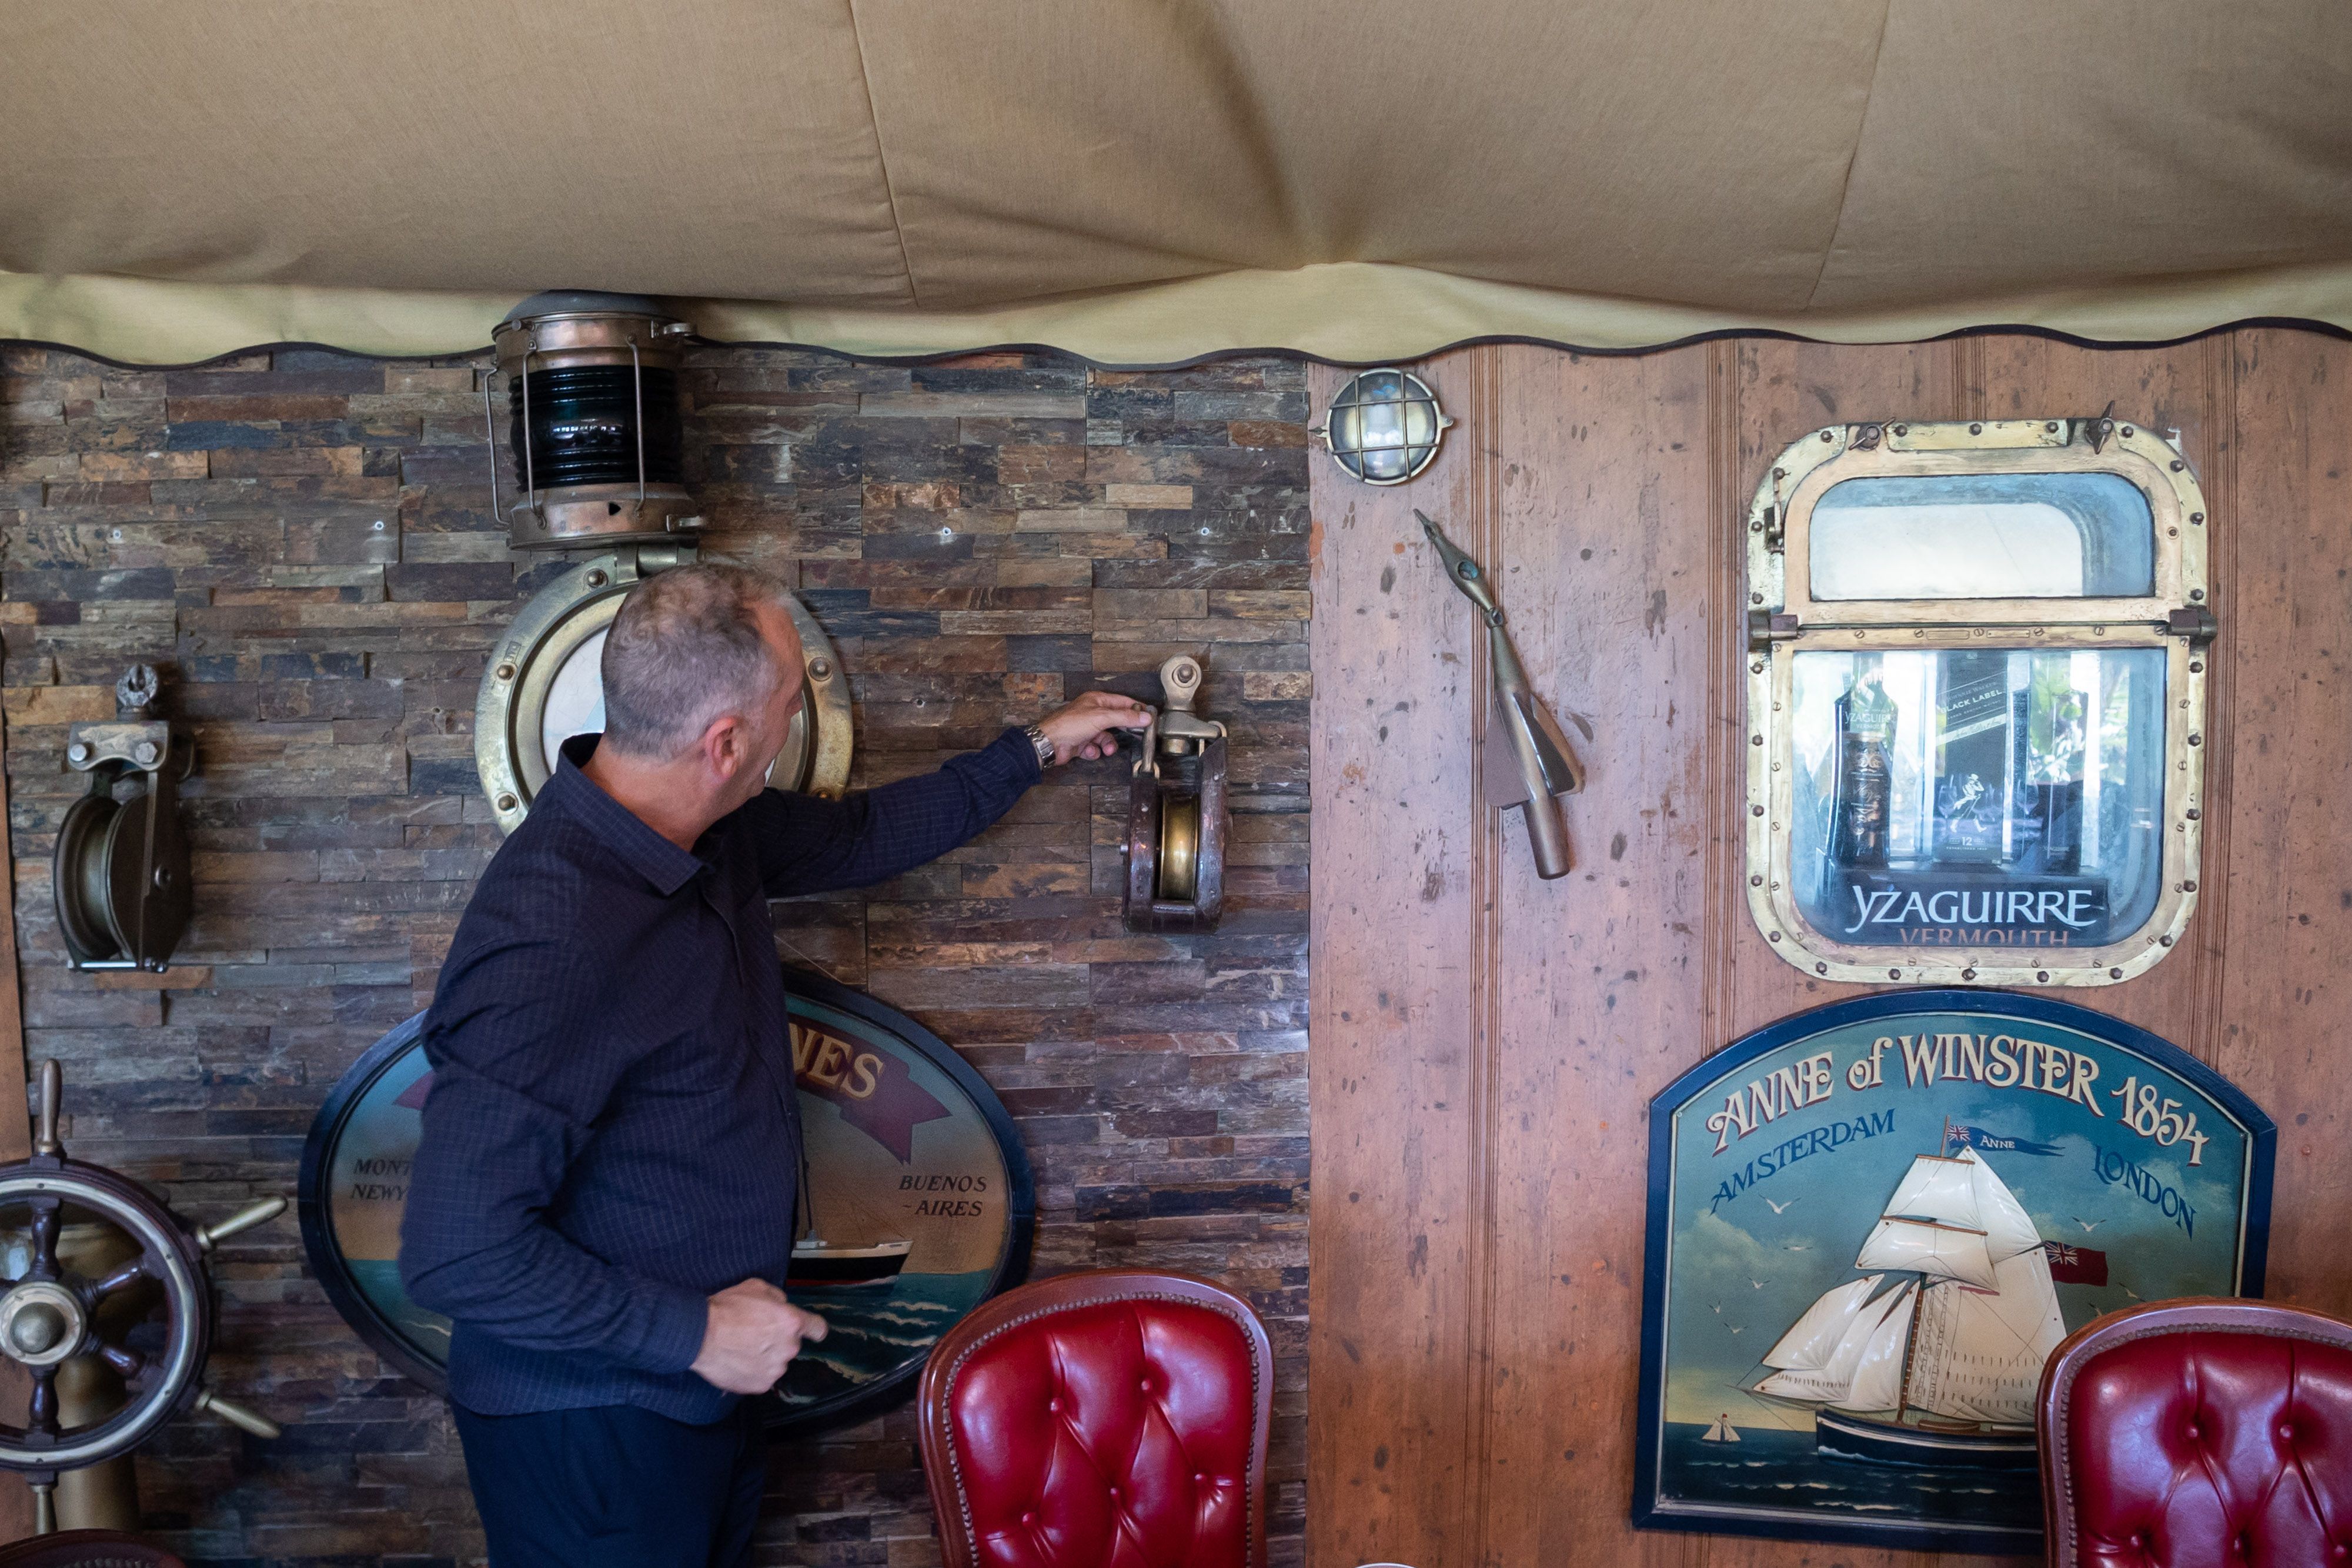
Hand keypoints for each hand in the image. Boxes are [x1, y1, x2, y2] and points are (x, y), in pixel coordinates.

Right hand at [690, 1278, 827, 1393]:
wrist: (700, 1335)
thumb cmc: (726, 1308)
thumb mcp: (757, 1287)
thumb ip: (778, 1298)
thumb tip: (782, 1307)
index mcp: (791, 1322)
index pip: (818, 1329)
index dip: (813, 1329)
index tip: (809, 1331)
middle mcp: (788, 1348)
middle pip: (791, 1345)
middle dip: (778, 1340)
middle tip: (754, 1333)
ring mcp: (775, 1369)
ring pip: (777, 1362)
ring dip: (766, 1356)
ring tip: (742, 1348)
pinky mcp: (761, 1385)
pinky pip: (763, 1377)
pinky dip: (754, 1371)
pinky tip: (738, 1361)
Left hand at [1034, 690, 1154, 764]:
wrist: (1050, 743)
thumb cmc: (1069, 724)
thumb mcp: (1102, 717)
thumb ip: (1125, 717)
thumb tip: (1144, 716)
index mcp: (1096, 701)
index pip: (1122, 702)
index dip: (1135, 709)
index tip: (1148, 717)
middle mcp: (1092, 713)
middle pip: (1116, 721)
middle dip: (1122, 731)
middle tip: (1135, 736)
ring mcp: (1087, 728)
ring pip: (1106, 738)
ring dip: (1108, 745)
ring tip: (1106, 749)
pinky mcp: (1082, 743)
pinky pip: (1096, 748)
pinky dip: (1094, 751)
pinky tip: (1088, 750)